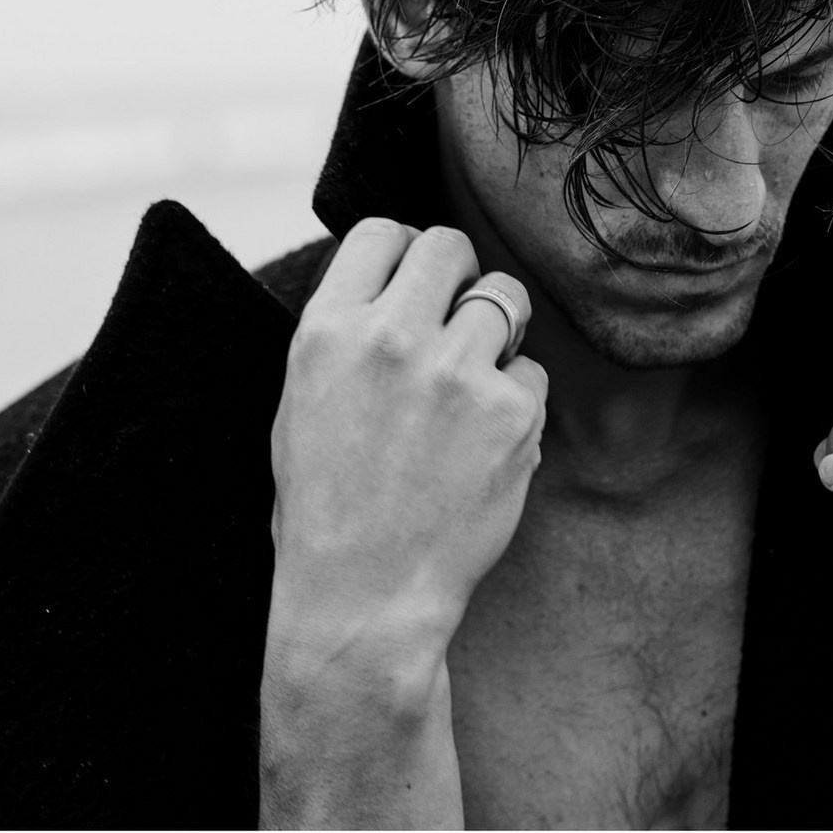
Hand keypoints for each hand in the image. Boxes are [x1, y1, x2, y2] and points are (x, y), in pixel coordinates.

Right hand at [260, 218, 546, 827]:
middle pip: (449, 247)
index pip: (380, 233)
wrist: (364, 600)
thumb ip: (346, 333)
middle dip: (457, 277)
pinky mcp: (512, 413)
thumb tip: (397, 279)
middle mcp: (390, 339)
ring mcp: (455, 374)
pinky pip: (532, 371)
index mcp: (325, 332)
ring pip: (505, 299)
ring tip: (472, 383)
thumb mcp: (300, 404)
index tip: (414, 280)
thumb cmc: (326, 508)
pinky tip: (485, 444)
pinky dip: (517, 401)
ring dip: (496, 331)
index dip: (404, 253)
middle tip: (455, 320)